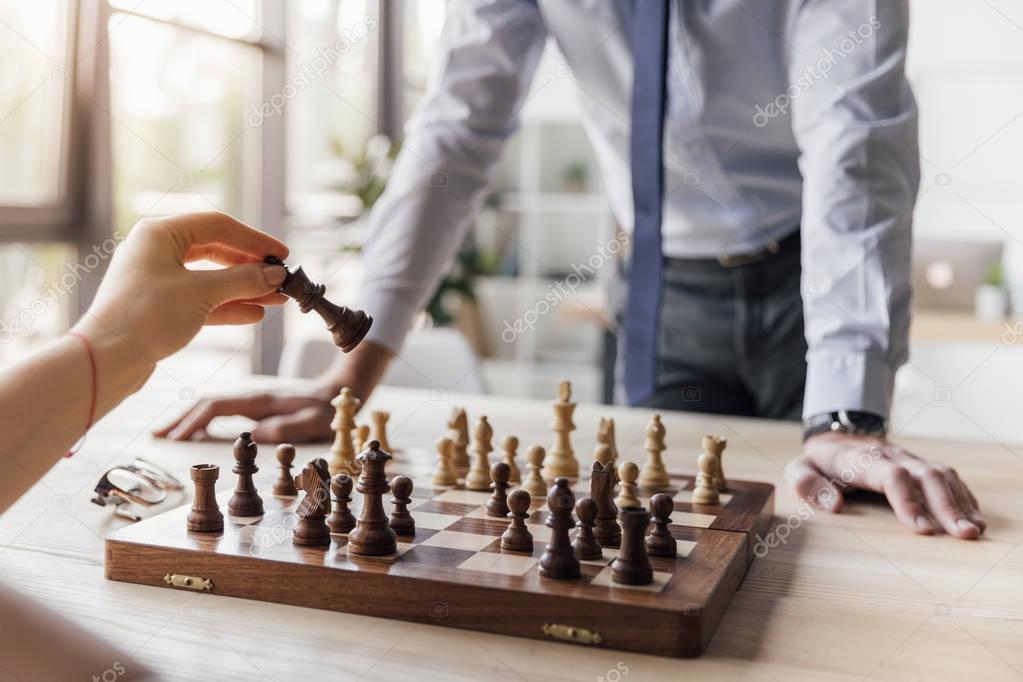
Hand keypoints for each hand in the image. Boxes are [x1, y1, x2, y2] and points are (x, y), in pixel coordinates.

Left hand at [75, 212, 287, 374]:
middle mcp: (157, 251)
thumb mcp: (202, 293)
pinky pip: (202, 300)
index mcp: (159, 234)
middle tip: (280, 278)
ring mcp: (158, 280)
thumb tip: (275, 274)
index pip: (218, 226)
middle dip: (251, 267)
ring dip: (245, 288)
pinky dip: (228, 305)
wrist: (107, 359)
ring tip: (276, 299)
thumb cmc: (145, 316)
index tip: (281, 254)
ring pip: (212, 278)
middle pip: (216, 252)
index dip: (254, 239)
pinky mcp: (161, 307)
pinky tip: (253, 313)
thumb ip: (243, 280)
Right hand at [154, 339, 394, 442]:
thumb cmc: (327, 409)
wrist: (338, 390)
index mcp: (259, 400)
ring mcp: (251, 398)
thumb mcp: (312, 422)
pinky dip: (200, 417)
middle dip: (179, 419)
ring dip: (186, 418)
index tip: (174, 438)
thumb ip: (285, 427)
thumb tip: (252, 435)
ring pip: (210, 404)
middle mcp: (250, 396)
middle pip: (205, 403)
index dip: (193, 422)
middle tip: (155, 437)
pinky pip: (220, 408)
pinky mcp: (254, 404)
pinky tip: (192, 428)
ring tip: (164, 434)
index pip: (216, 408)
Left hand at [787, 432, 985, 538]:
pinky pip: (948, 477)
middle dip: (947, 505)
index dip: (908, 501)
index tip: (922, 529)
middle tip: (964, 535)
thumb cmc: (819, 464)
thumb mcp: (799, 470)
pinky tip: (974, 518)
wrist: (836, 438)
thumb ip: (807, 484)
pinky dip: (963, 496)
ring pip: (942, 475)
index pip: (891, 476)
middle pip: (926, 475)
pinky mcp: (920, 466)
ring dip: (961, 502)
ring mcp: (909, 459)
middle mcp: (891, 456)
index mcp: (861, 459)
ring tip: (975, 531)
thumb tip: (833, 504)